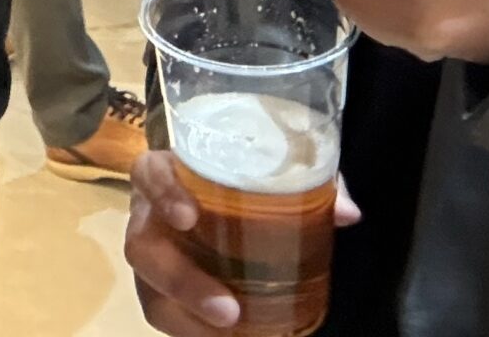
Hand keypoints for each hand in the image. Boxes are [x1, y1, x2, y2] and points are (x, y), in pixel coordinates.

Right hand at [127, 150, 359, 333]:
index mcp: (167, 173)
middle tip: (228, 311)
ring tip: (231, 334)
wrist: (212, 191)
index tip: (189, 216)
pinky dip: (194, 332)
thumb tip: (346, 213)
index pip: (149, 174)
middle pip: (142, 247)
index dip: (162, 194)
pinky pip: (167, 316)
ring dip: (187, 319)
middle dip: (181, 282)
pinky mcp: (161, 290)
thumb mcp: (267, 169)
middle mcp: (149, 216)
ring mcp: (153, 256)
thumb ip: (305, 182)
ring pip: (149, 292)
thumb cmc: (236, 175)